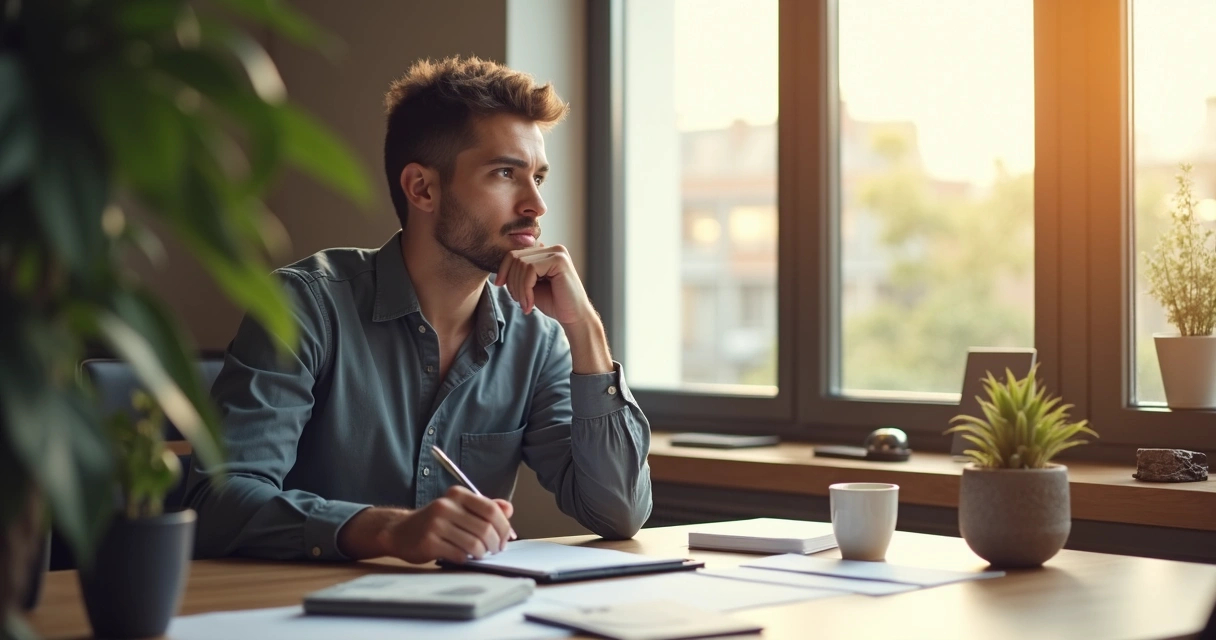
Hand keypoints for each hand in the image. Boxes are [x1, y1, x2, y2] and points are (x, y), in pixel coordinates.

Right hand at [377, 486, 514, 563]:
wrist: (400, 531)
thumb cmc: (436, 522)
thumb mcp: (459, 508)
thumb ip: (484, 507)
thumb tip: (508, 509)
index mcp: (457, 494)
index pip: (491, 510)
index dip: (504, 527)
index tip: (506, 538)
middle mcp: (446, 506)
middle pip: (485, 528)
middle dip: (495, 543)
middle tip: (495, 550)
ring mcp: (435, 524)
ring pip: (474, 544)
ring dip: (482, 553)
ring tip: (480, 554)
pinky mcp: (428, 542)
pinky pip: (459, 554)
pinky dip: (466, 558)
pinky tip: (463, 556)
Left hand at [495, 244, 591, 324]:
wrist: (574, 317)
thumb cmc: (554, 303)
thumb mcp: (530, 285)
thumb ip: (519, 273)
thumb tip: (500, 267)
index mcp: (545, 252)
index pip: (514, 253)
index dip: (503, 269)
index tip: (499, 285)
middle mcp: (552, 248)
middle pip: (515, 257)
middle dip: (511, 281)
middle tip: (518, 300)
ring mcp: (557, 252)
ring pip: (521, 264)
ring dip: (518, 288)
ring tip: (525, 304)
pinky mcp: (559, 260)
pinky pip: (530, 270)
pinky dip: (525, 289)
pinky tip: (530, 304)